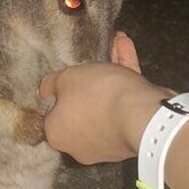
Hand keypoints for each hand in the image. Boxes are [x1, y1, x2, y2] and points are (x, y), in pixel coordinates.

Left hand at [38, 33, 173, 163]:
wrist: (144, 116)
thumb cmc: (96, 97)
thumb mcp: (66, 79)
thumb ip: (50, 84)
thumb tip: (44, 92)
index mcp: (58, 135)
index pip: (52, 114)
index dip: (58, 93)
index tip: (68, 78)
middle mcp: (79, 145)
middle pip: (80, 107)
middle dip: (88, 81)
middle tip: (92, 61)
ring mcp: (108, 142)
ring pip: (105, 102)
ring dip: (110, 72)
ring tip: (114, 43)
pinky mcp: (132, 134)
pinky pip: (124, 104)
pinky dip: (125, 78)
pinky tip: (125, 46)